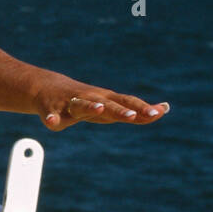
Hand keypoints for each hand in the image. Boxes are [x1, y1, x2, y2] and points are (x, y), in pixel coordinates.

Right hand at [37, 78, 169, 131]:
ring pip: (82, 105)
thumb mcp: (110, 107)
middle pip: (108, 104)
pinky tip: (52, 123)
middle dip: (120, 110)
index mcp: (106, 99)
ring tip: (99, 109)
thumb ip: (135, 111)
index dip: (142, 109)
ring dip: (91, 107)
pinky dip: (52, 119)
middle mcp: (91, 98)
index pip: (128, 102)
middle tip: (132, 116)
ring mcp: (71, 103)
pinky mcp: (52, 110)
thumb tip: (166, 109)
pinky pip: (52, 116)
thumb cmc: (85, 101)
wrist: (46, 88)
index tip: (159, 113)